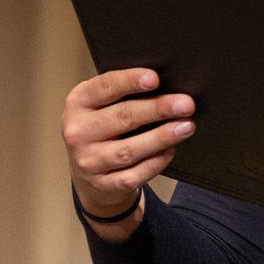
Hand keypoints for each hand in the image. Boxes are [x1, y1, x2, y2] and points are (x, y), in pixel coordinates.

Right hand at [62, 68, 194, 239]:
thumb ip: (125, 93)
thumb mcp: (102, 105)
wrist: (86, 173)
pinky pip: (134, 175)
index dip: (130, 81)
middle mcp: (78, 132)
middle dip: (158, 109)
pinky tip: (170, 150)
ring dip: (161, 137)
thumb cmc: (103, 127)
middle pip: (122, 117)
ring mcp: (88, 161)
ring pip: (129, 149)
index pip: (105, 87)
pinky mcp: (102, 185)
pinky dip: (156, 162)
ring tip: (186, 127)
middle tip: (186, 104)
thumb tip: (168, 85)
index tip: (155, 79)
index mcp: (79, 103)